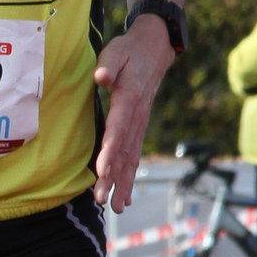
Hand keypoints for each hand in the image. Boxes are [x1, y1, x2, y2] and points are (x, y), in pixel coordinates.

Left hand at [92, 16, 173, 213]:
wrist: (155, 48)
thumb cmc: (129, 50)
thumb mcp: (116, 51)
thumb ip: (109, 65)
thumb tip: (101, 77)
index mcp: (129, 99)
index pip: (118, 129)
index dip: (109, 151)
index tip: (102, 171)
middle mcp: (137, 116)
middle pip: (123, 151)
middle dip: (113, 178)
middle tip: (102, 200)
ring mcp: (140, 124)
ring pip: (130, 158)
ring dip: (122, 183)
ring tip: (114, 207)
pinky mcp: (139, 128)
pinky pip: (135, 155)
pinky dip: (130, 176)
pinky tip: (125, 197)